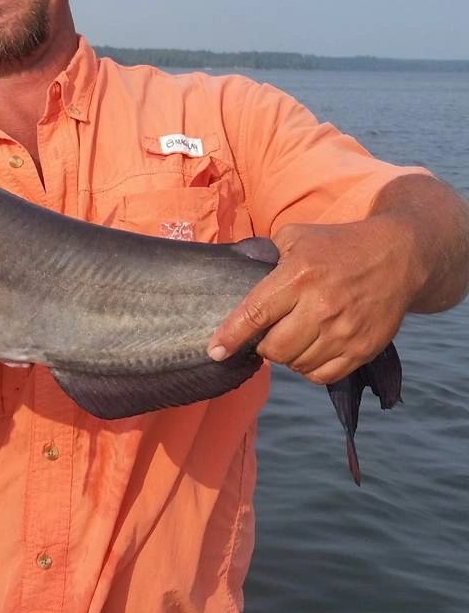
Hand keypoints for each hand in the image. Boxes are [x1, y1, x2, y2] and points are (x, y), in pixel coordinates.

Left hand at [207, 219, 410, 384]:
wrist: (399, 255)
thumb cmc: (337, 246)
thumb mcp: (295, 237)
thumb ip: (263, 256)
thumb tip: (233, 275)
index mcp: (299, 276)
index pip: (255, 314)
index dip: (230, 336)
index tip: (214, 351)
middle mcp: (321, 306)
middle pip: (274, 349)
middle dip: (263, 346)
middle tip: (269, 333)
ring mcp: (345, 330)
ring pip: (297, 364)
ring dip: (287, 356)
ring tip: (294, 336)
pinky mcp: (363, 348)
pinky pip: (322, 375)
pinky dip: (309, 368)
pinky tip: (311, 349)